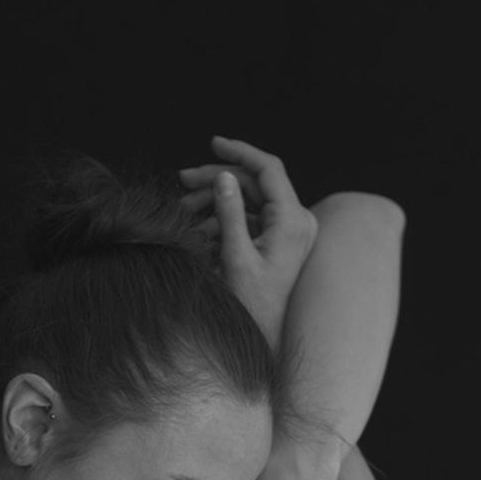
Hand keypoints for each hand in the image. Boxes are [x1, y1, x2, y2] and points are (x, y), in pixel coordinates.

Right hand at [178, 137, 317, 347]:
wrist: (266, 336)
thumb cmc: (251, 306)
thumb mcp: (235, 257)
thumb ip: (230, 214)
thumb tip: (225, 178)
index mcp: (292, 221)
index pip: (268, 169)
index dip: (240, 152)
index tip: (213, 143)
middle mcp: (297, 221)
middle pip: (256, 182)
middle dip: (219, 179)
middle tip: (183, 180)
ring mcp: (290, 230)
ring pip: (251, 199)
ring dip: (217, 200)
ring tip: (184, 210)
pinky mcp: (281, 240)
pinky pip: (252, 218)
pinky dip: (226, 218)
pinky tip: (199, 228)